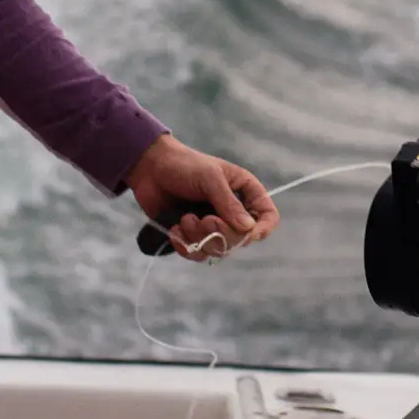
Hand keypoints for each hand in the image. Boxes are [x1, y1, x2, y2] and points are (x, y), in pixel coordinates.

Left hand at [126, 135, 278, 262]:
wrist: (150, 168)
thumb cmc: (184, 165)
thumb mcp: (210, 178)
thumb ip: (228, 203)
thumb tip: (248, 229)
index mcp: (245, 192)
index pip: (267, 216)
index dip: (262, 228)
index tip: (246, 232)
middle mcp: (233, 211)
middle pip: (241, 239)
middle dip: (220, 233)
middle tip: (202, 220)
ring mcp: (213, 225)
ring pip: (218, 249)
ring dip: (199, 238)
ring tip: (184, 220)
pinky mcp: (194, 236)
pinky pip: (198, 253)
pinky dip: (185, 245)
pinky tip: (175, 228)